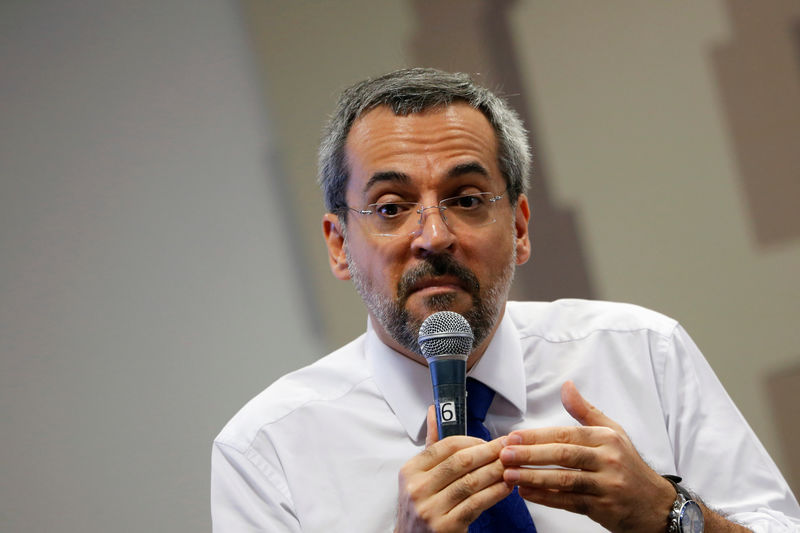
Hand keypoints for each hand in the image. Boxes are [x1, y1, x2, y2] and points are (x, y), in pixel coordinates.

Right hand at [395, 406, 512, 532]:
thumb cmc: (420, 506)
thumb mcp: (418, 475)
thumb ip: (431, 445)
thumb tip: (434, 412)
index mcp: (410, 470)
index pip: (446, 446)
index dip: (472, 441)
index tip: (490, 441)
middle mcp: (417, 488)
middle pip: (461, 462)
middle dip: (489, 452)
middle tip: (508, 447)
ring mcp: (431, 509)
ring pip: (471, 482)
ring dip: (496, 472)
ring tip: (512, 465)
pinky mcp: (446, 527)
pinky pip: (477, 504)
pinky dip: (495, 493)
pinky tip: (506, 487)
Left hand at [499, 381, 674, 532]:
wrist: (655, 504)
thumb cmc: (627, 464)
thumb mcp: (613, 432)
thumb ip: (585, 411)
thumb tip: (567, 386)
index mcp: (606, 438)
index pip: (566, 435)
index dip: (537, 437)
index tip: (513, 437)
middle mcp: (608, 460)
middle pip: (564, 456)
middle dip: (531, 455)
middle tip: (505, 455)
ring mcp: (606, 486)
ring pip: (565, 481)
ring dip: (534, 478)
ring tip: (510, 476)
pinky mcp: (602, 508)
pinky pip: (569, 502)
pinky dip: (546, 498)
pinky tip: (527, 494)